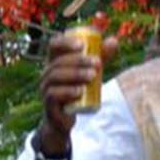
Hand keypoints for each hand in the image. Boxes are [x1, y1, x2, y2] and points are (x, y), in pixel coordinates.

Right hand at [35, 29, 118, 157]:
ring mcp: (45, 88)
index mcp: (54, 62)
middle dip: (79, 60)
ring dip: (75, 74)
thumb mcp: (89, 72)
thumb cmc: (77, 90)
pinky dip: (67, 91)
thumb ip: (101, 57)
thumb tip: (114, 41)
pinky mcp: (48, 103)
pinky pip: (53, 94)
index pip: (53, 45)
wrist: (65, 117)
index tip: (83, 45)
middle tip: (98, 63)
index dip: (65, 42)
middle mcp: (46, 74)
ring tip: (93, 76)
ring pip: (56, 76)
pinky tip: (80, 91)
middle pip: (58, 62)